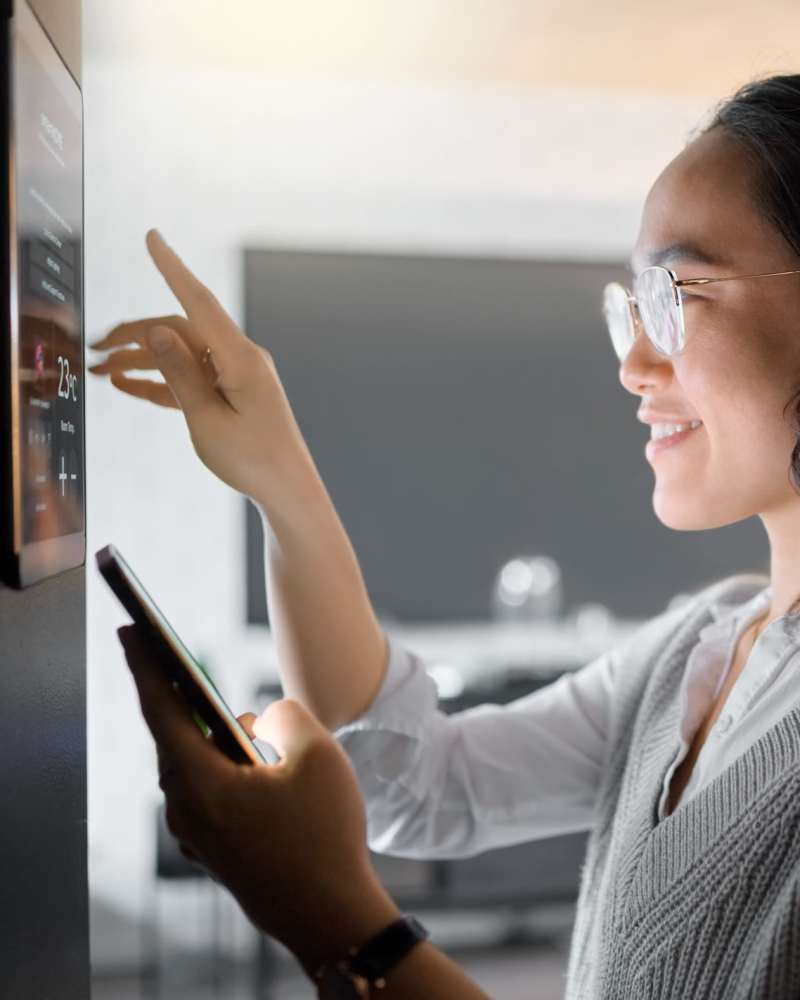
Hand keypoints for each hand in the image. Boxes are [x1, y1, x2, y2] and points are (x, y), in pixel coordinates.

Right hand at [89, 231, 312, 507]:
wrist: (286, 489)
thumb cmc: (253, 459)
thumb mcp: (206, 419)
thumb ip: (180, 373)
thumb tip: (158, 328)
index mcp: (240, 358)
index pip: (198, 302)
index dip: (172, 268)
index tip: (152, 237)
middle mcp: (240, 358)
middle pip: (179, 330)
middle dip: (134, 335)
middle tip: (94, 348)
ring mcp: (236, 374)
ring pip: (181, 354)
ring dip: (141, 360)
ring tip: (100, 371)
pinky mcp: (231, 392)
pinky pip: (191, 377)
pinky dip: (160, 380)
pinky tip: (126, 384)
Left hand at [117, 624, 399, 973]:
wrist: (332, 917)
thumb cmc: (325, 835)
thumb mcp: (317, 754)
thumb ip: (282, 715)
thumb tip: (260, 720)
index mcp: (202, 784)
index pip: (161, 710)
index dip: (144, 664)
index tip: (128, 628)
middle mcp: (188, 811)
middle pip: (175, 738)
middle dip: (180, 697)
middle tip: (171, 657)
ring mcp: (198, 836)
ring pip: (194, 767)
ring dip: (210, 736)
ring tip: (227, 711)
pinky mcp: (216, 851)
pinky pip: (208, 793)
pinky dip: (221, 767)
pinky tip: (249, 760)